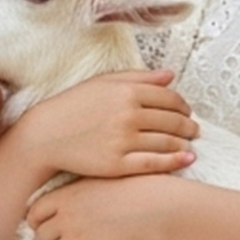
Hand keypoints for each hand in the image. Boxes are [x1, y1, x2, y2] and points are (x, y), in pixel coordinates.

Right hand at [5, 69, 199, 180]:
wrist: (45, 135)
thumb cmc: (73, 106)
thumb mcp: (103, 83)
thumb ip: (138, 77)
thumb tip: (170, 76)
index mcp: (126, 92)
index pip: (169, 98)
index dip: (183, 105)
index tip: (187, 112)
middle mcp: (127, 114)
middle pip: (172, 120)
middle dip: (188, 125)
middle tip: (193, 130)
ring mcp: (123, 140)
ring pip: (167, 142)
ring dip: (184, 143)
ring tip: (189, 145)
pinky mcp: (117, 164)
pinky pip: (154, 163)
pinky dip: (175, 161)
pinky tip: (186, 159)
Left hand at [26, 175, 183, 239]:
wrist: (154, 207)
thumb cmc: (133, 188)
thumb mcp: (99, 178)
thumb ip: (80, 189)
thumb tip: (73, 196)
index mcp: (65, 197)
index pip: (35, 213)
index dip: (33, 224)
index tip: (35, 230)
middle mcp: (65, 220)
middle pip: (39, 238)